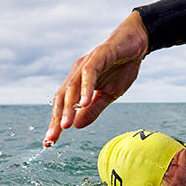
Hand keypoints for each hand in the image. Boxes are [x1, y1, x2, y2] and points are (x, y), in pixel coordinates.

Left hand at [44, 11, 148, 145]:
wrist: (136, 44)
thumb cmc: (121, 68)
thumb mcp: (109, 95)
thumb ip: (93, 109)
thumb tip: (77, 126)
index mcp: (77, 83)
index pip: (63, 105)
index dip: (56, 123)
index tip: (50, 142)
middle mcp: (76, 73)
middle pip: (61, 98)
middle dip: (56, 119)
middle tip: (52, 138)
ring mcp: (85, 64)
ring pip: (72, 88)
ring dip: (68, 107)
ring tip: (66, 126)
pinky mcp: (98, 56)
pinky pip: (89, 74)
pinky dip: (86, 88)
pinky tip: (84, 103)